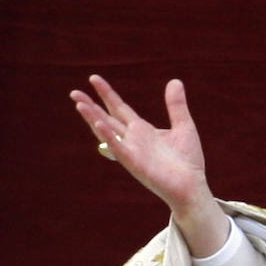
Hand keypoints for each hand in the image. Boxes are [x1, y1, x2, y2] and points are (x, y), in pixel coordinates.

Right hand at [71, 76, 228, 256]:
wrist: (192, 187)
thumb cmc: (187, 161)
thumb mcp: (183, 126)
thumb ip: (176, 105)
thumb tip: (174, 81)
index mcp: (142, 130)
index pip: (119, 108)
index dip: (106, 93)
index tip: (93, 78)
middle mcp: (133, 139)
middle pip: (107, 118)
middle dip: (90, 105)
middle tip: (74, 92)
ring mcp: (132, 151)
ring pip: (107, 132)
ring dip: (92, 118)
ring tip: (79, 104)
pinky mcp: (135, 164)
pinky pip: (118, 148)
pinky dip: (108, 136)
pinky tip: (98, 123)